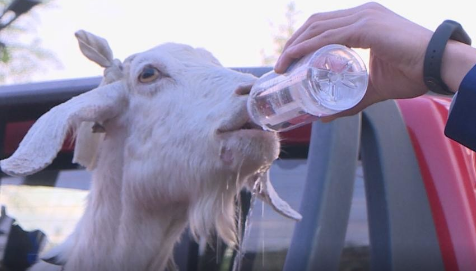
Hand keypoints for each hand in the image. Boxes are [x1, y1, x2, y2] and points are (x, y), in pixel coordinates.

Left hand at [275, 2, 433, 119]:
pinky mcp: (367, 27)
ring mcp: (364, 17)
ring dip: (294, 46)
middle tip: (280, 65)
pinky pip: (328, 36)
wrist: (440, 67)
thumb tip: (326, 115)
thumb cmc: (412, 74)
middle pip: (315, 23)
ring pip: (317, 27)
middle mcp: (362, 13)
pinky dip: (307, 47)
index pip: (323, 25)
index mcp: (363, 20)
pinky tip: (295, 59)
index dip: (302, 41)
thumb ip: (350, 100)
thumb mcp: (373, 87)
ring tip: (282, 65)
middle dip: (293, 43)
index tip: (288, 61)